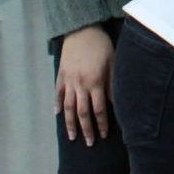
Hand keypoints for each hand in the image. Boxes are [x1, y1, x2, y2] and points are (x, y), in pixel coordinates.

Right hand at [55, 24, 114, 144]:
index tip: (103, 135)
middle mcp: (80, 85)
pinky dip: (57, 104)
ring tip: (72, 137)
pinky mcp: (60, 75)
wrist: (82, 30)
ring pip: (68, 107)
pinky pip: (58, 93)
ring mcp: (68, 81)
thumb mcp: (113, 62)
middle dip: (86, 129)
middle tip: (89, 143)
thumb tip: (116, 102)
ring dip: (70, 123)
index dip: (102, 123)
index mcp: (95, 82)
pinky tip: (57, 114)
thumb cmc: (101, 45)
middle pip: (82, 112)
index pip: (99, 109)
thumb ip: (113, 83)